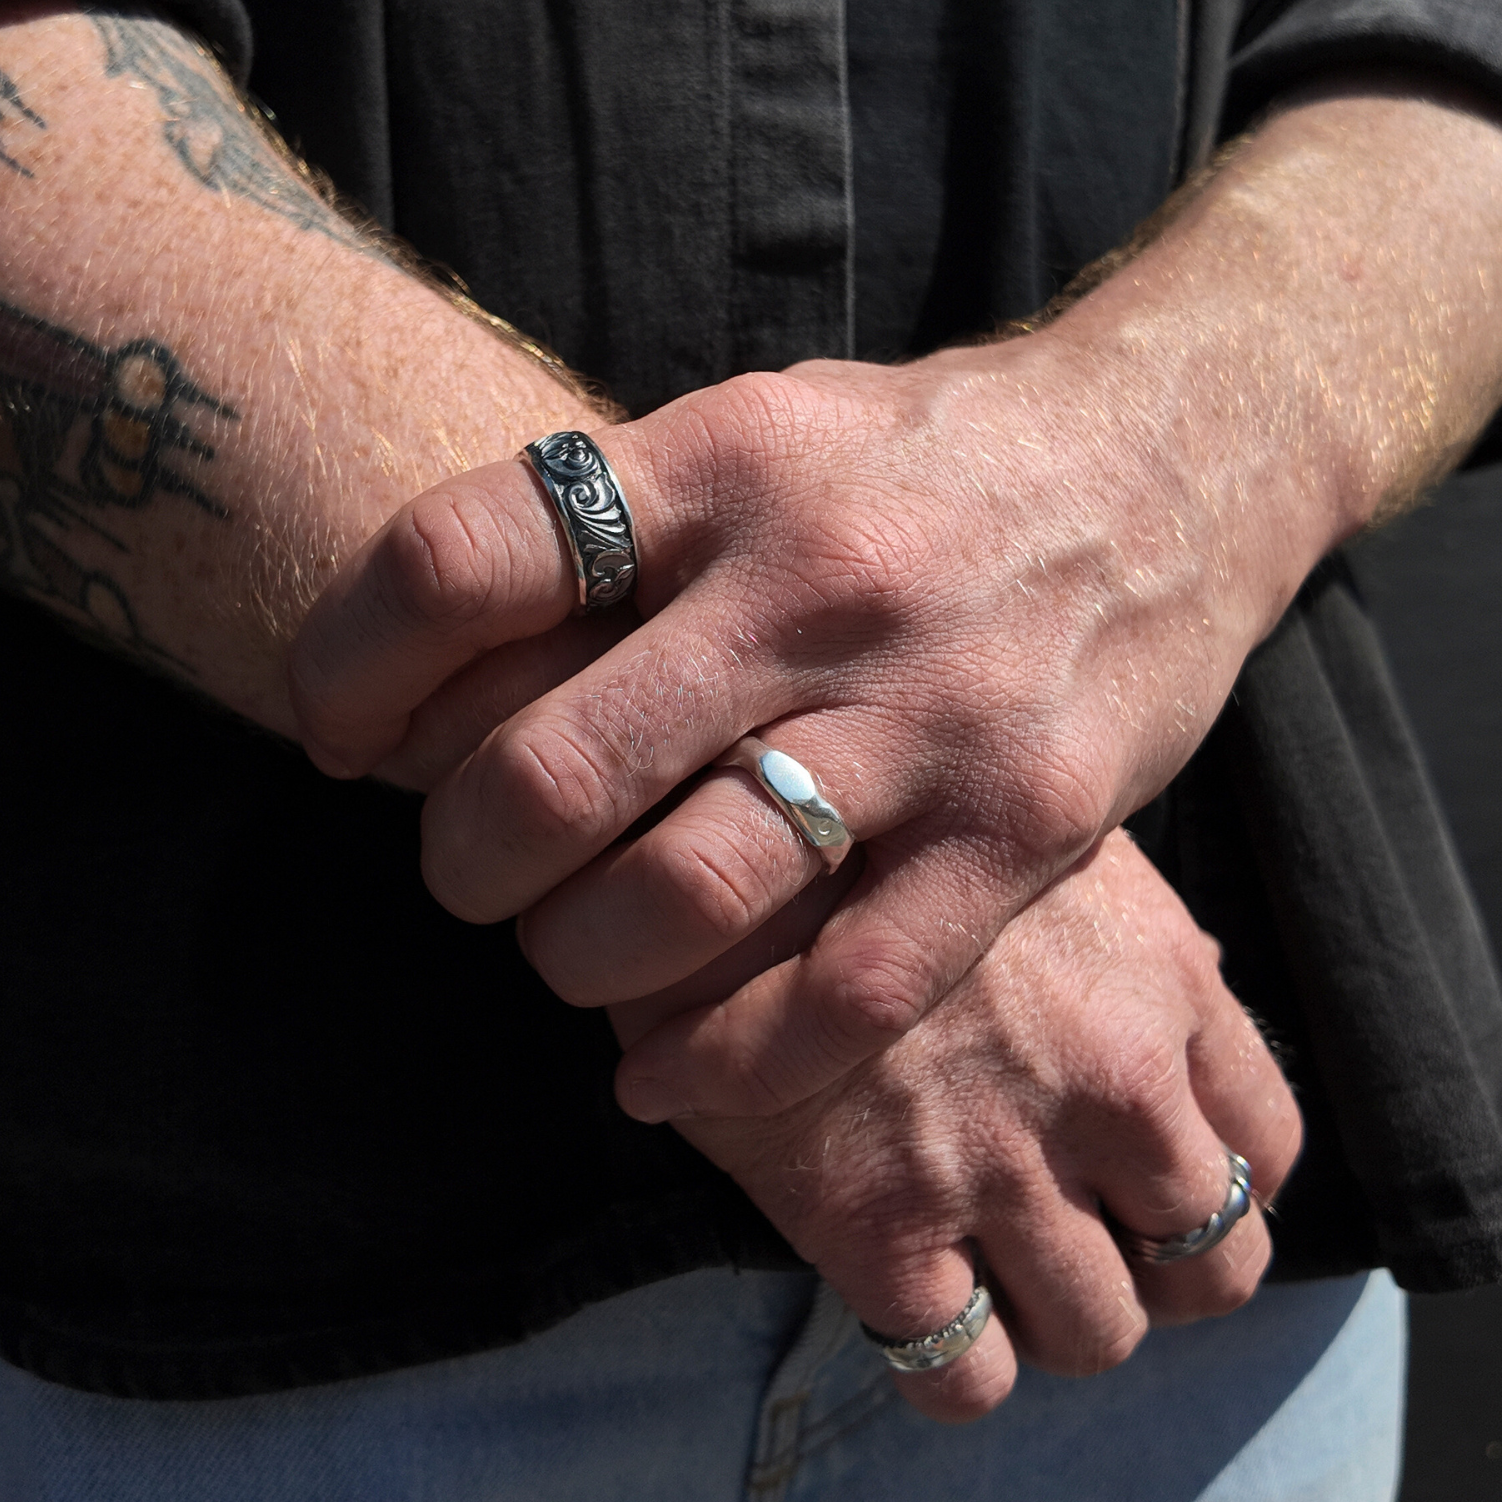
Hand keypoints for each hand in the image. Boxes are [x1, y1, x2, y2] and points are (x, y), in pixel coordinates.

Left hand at [287, 83, 1501, 1125]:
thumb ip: (617, 519)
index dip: (350, 663)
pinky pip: (841, 992)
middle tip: (462, 870)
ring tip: (566, 955)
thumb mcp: (761, 423)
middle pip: (548, 770)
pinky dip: (721, 1063)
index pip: (462, 558)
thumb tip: (427, 643)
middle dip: (459, 857)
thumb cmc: (919, 459)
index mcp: (720, 463)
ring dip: (575, 961)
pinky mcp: (1020, 828)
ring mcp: (925, 715)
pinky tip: (656, 1078)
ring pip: (683, 898)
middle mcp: (813, 584)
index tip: (331, 732)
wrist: (1169, 461)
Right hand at [612, 832, 1302, 1422]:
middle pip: (1211, 1268)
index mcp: (1163, 985)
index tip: (1156, 1189)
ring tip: (990, 1281)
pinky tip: (909, 1310)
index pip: (1262, 1147)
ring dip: (1053, 1324)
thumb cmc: (883, 819)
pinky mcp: (879, 1224)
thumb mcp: (1042, 841)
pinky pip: (960, 1372)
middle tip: (1086, 1250)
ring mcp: (1001, 1164)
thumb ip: (1126, 938)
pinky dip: (947, 1366)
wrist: (734, 832)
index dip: (1217, 1188)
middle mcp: (1111, 1087)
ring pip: (1095, 1334)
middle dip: (1153, 1277)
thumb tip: (1178, 990)